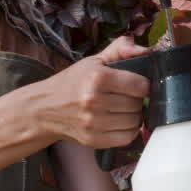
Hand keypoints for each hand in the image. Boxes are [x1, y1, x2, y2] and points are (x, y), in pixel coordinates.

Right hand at [32, 36, 150, 148]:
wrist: (44, 109)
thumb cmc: (72, 83)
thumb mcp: (93, 61)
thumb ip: (120, 50)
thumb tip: (145, 50)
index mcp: (97, 78)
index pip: (140, 86)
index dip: (143, 85)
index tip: (137, 84)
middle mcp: (95, 102)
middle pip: (138, 104)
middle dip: (137, 99)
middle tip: (126, 96)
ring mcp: (94, 124)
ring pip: (135, 121)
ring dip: (133, 115)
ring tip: (122, 109)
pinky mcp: (94, 140)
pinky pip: (127, 137)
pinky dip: (129, 130)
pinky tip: (119, 122)